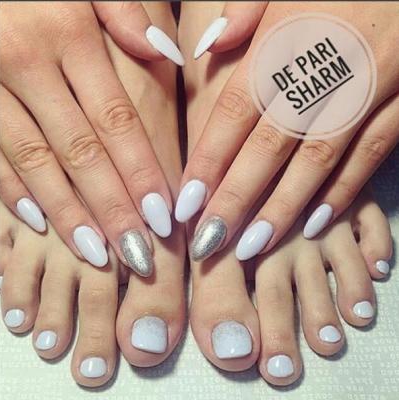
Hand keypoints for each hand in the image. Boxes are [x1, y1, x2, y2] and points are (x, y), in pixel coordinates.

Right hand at [0, 2, 175, 274]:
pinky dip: (13, 190)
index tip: (163, 216)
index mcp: (67, 33)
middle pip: (80, 152)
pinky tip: (38, 223)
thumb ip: (124, 14)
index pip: (116, 120)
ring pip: (35, 162)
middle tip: (138, 253)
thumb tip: (167, 55)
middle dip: (112, 208)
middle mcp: (27, 63)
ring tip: (97, 254)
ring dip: (68, 213)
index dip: (140, 172)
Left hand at [176, 1, 398, 260]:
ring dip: (283, 208)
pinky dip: (343, 191)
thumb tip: (207, 49)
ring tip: (252, 247)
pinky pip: (369, 154)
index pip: (234, 113)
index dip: (208, 162)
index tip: (186, 204)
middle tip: (209, 242)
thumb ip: (246, 12)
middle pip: (269, 147)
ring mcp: (366, 88)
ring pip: (317, 160)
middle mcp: (322, 71)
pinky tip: (315, 224)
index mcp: (285, 39)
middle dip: (237, 199)